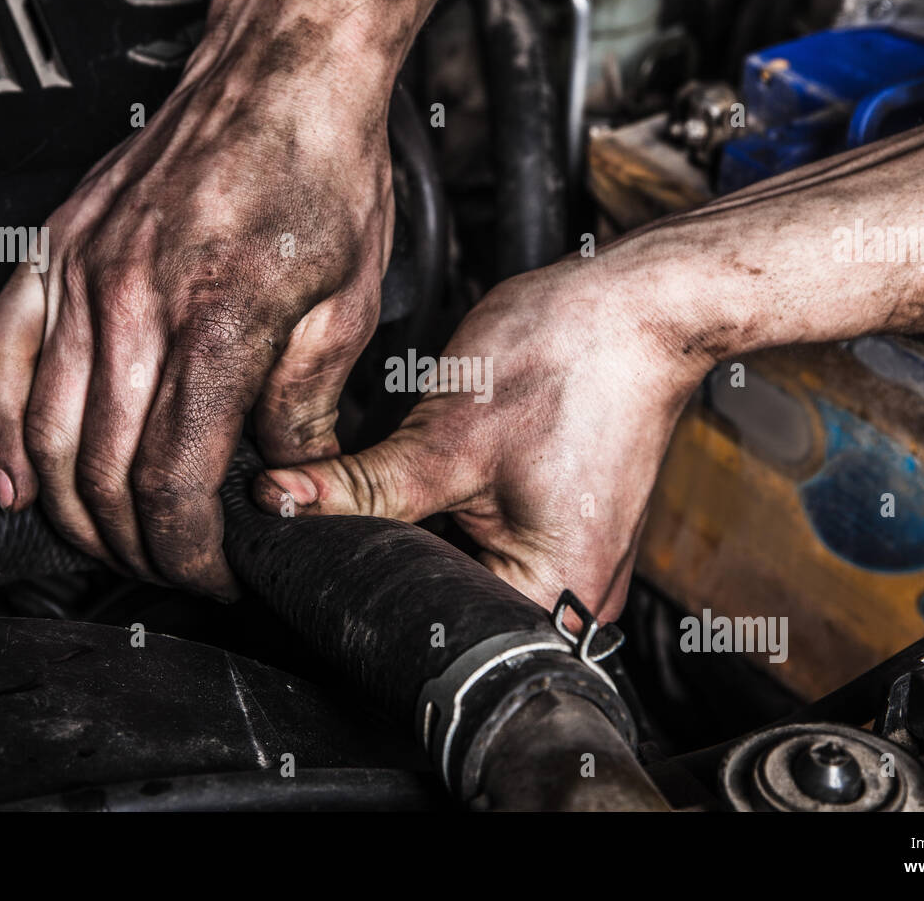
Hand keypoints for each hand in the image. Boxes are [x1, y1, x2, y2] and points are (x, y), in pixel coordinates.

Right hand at [0, 0, 393, 597]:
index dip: (190, 551)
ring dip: (72, 508)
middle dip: (136, 544)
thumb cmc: (322, 172)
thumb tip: (286, 479)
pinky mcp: (54, 251)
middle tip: (172, 565)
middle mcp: (136, 301)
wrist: (282, 75)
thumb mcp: (350, 303)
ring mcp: (83, 274)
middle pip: (104, 472)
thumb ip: (306, 405)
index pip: (177, 480)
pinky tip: (15, 479)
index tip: (217, 572)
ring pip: (45, 431)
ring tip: (109, 541)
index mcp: (220, 321)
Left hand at [252, 258, 715, 620]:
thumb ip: (360, 486)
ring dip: (428, 522)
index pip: (428, 617)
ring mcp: (572, 560)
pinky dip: (457, 505)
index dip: (368, 576)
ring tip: (436, 458)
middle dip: (398, 547)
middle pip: (446, 594)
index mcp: (550, 594)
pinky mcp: (567, 527)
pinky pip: (491, 534)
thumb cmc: (573, 361)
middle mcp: (571, 595)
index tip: (328, 534)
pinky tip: (459, 457)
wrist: (642, 305)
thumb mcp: (446, 436)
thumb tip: (281, 502)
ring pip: (463, 561)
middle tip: (381, 482)